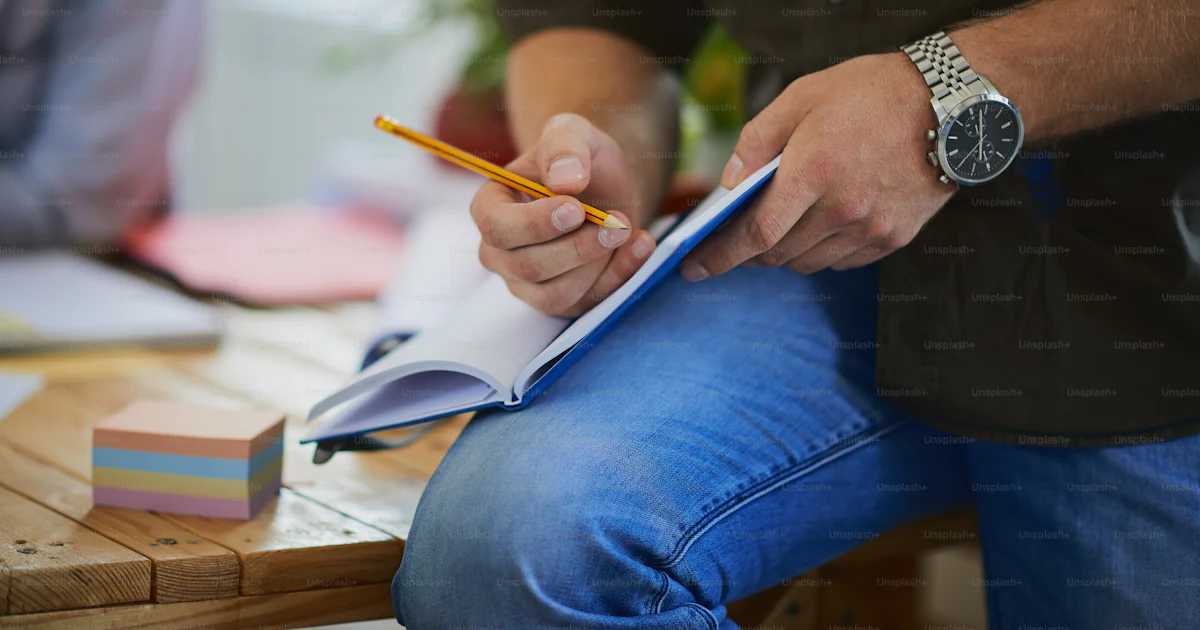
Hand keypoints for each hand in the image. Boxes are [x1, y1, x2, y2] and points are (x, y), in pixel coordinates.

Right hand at [471, 113, 656, 315]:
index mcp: (490, 208)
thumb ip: (564, 146)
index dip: (534, 223)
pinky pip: (585, 304)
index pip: (497, 228)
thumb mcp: (573, 133)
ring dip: (596, 266)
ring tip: (626, 229)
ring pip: (554, 295)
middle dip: (577, 247)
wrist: (608, 186)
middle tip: (616, 222)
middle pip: (528, 266)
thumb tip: (565, 180)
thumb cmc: (579, 160)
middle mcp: (500, 253)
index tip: (576, 207)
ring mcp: (527, 284)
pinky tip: (641, 245)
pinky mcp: (561, 301)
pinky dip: (619, 277)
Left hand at [680, 53, 955, 280]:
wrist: (950, 104)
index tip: (694, 268)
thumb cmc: (870, 93)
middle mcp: (843, 208)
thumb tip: (727, 184)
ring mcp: (871, 227)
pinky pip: (840, 261)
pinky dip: (820, 251)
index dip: (720, 256)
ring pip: (807, 263)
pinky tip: (821, 223)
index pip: (756, 234)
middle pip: (777, 254)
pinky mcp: (893, 237)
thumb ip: (757, 141)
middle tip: (732, 240)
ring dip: (784, 252)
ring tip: (782, 222)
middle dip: (747, 253)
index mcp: (814, 171)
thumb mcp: (802, 98)